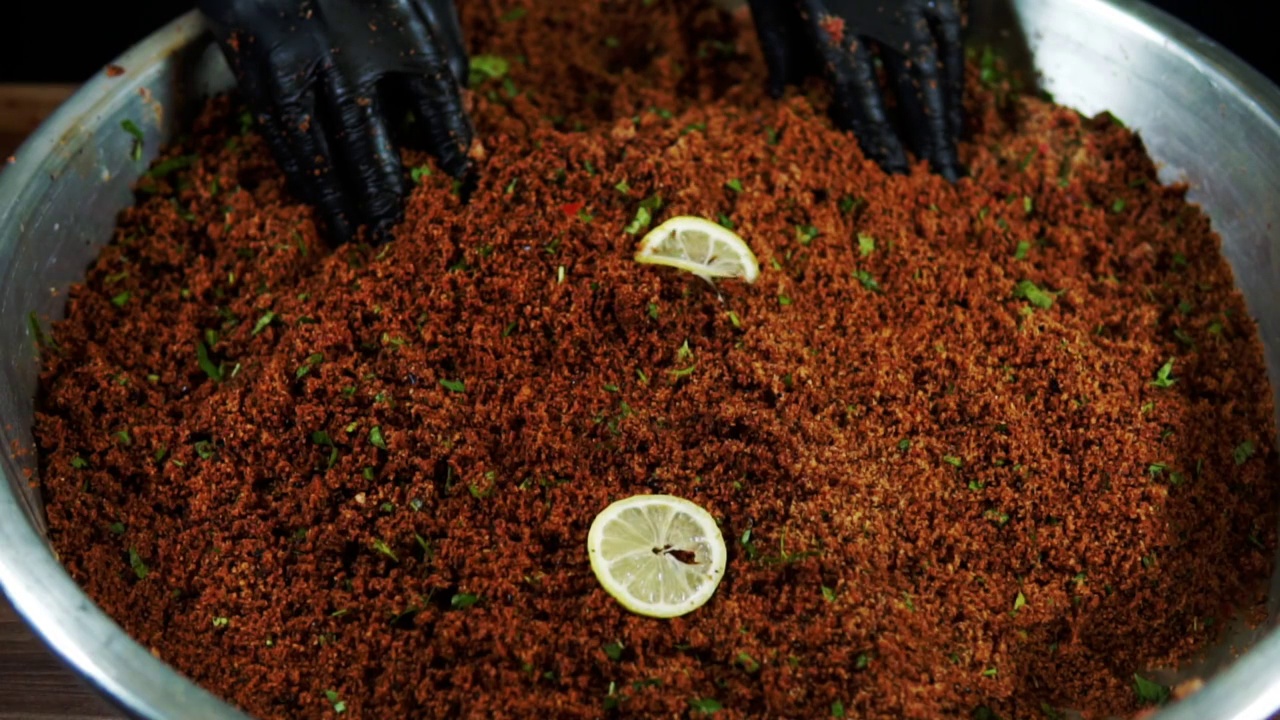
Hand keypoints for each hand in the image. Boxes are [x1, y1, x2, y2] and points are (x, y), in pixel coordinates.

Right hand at [197, 0, 474, 243]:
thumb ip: (439, 35)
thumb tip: (463, 88)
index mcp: (394, 26)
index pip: (434, 92)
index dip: (450, 135)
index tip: (464, 173)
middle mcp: (347, 50)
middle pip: (369, 139)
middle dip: (383, 191)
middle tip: (392, 232)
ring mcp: (297, 60)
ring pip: (320, 145)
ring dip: (337, 195)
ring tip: (353, 231)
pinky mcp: (256, 62)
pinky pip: (279, 130)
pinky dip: (297, 169)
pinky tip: (310, 194)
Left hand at [746, 0, 964, 181]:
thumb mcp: (767, 0)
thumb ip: (775, 43)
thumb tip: (781, 96)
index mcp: (829, 16)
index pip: (859, 89)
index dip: (879, 131)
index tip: (896, 168)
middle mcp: (880, 2)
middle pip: (914, 79)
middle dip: (930, 132)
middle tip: (944, 176)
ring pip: (943, 51)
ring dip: (952, 103)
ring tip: (956, 146)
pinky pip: (952, 22)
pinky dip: (956, 62)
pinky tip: (956, 94)